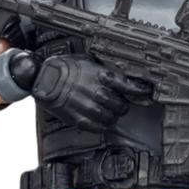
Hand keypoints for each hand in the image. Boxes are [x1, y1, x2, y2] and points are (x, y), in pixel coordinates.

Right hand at [32, 54, 152, 131]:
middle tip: (117, 102)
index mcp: (103, 76)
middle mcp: (99, 93)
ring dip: (112, 115)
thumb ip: (106, 71)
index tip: (145, 94)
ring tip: (106, 111)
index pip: (131, 88)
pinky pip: (100, 127)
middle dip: (122, 105)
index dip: (141, 92)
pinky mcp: (81, 120)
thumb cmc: (65, 67)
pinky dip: (102, 124)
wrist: (43, 78)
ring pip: (112, 118)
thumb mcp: (89, 61)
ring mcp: (90, 108)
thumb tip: (122, 76)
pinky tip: (98, 118)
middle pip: (123, 106)